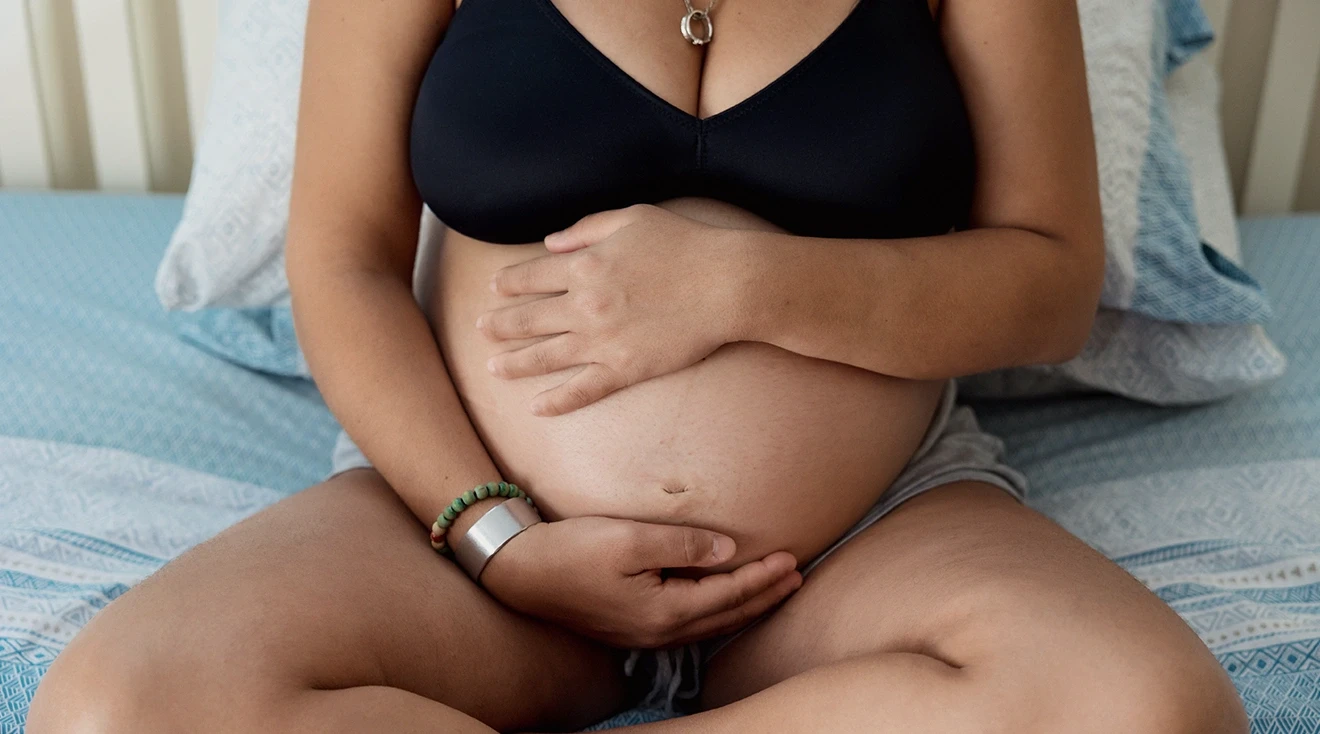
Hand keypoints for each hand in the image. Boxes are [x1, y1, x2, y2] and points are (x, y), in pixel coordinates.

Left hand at [477, 205, 746, 415]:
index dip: (509, 284)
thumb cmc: (685, 244)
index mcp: (584, 264)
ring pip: (545, 357)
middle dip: (499, 325)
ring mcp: (602, 341)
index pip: (531, 276)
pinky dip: (557, 402)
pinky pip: (582, 390)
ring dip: (514, 364)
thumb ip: (587, 228)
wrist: (727, 284)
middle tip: (480, 330)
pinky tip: (536, 408)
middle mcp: (584, 304)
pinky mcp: (625, 369)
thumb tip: (551, 243)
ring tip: (493, 369)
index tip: (494, 289)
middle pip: (528, 318)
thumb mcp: (632, 218)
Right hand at [481, 516, 800, 648]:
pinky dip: (717, 611)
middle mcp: (658, 632)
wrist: (518, 571)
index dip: (763, 576)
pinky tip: (721, 602)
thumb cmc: (570, 550)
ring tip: (771, 589)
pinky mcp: (630, 628)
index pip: (729, 594)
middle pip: (727, 616)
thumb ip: (683, 544)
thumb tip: (727, 549)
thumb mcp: (629, 538)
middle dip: (764, 596)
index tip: (792, 557)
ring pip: (710, 624)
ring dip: (744, 606)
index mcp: (663, 612)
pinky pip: (689, 624)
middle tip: (797, 576)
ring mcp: (643, 635)